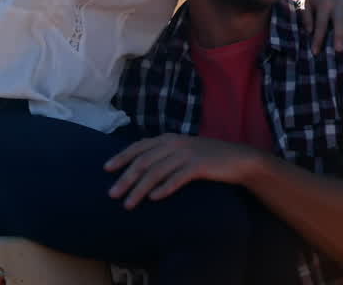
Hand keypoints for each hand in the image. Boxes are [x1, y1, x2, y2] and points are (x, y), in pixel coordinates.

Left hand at [104, 134, 261, 209]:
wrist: (236, 159)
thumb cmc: (206, 158)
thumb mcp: (181, 151)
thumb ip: (162, 155)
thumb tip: (139, 168)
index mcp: (168, 138)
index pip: (139, 146)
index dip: (121, 157)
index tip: (106, 169)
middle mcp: (174, 143)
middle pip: (144, 161)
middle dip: (125, 178)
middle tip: (112, 194)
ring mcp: (186, 154)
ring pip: (156, 172)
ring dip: (140, 189)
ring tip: (129, 203)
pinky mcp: (199, 165)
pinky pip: (178, 178)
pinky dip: (164, 188)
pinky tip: (154, 198)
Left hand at [289, 0, 342, 53]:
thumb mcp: (304, 2)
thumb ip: (306, 16)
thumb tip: (309, 31)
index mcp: (323, 5)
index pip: (320, 25)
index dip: (318, 39)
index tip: (315, 53)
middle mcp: (336, 4)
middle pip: (338, 23)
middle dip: (339, 36)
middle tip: (339, 50)